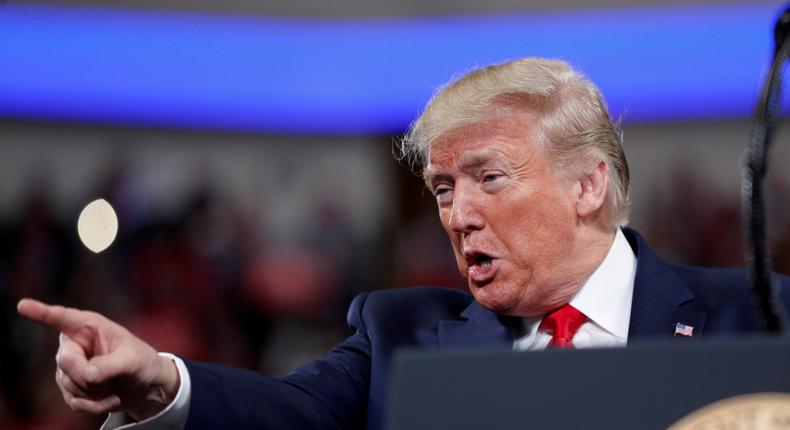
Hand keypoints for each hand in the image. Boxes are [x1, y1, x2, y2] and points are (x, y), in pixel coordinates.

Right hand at [17, 298, 179, 420]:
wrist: (146, 386)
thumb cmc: (142, 362)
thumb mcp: (133, 359)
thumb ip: (111, 365)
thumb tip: (89, 375)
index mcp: (90, 326)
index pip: (62, 318)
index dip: (41, 312)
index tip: (22, 305)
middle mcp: (75, 344)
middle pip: (65, 361)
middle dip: (90, 375)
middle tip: (113, 377)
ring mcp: (69, 367)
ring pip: (69, 384)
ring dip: (97, 391)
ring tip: (115, 384)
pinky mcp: (70, 388)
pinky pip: (74, 402)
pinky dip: (96, 405)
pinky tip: (112, 398)